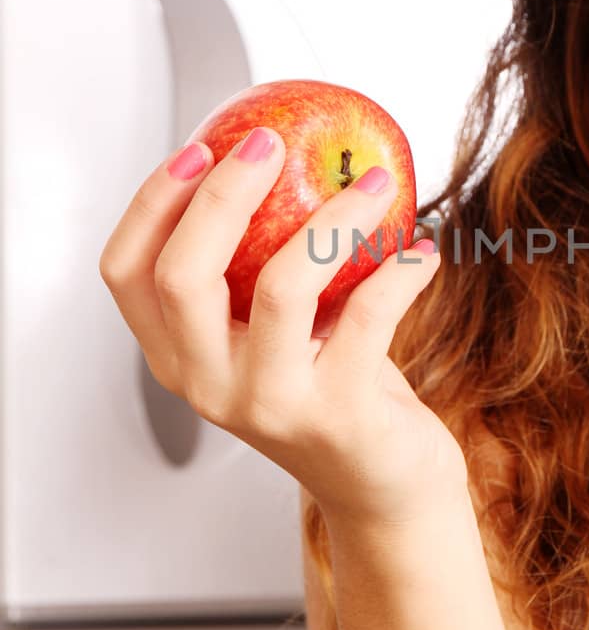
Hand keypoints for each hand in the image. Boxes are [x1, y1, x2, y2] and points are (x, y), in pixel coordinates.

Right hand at [98, 128, 471, 533]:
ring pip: (279, 288)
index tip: (200, 147)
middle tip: (271, 142)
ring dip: (334, 219)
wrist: (384, 487)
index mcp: (179, 356)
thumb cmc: (331, 390)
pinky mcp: (337, 414)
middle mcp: (209, 384)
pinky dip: (400, 271)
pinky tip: (421, 250)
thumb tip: (280, 152)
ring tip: (376, 184)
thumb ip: (257, 265)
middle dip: (223, 194)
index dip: (152, 203)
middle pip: (183, 275)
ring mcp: (269, 404)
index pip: (127, 272)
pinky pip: (368, 316)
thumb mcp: (274, 331)